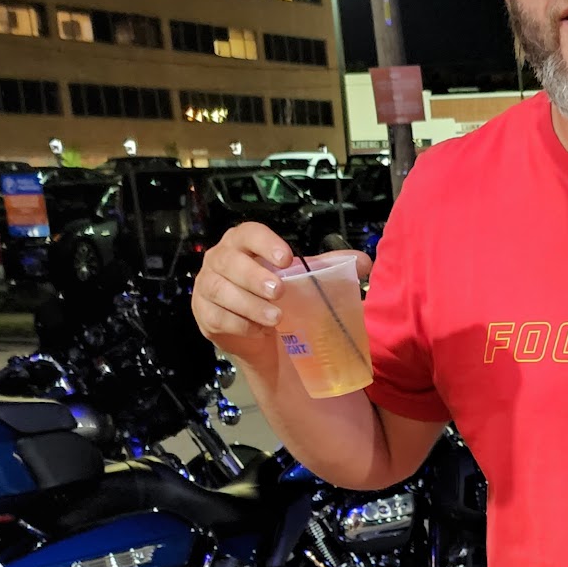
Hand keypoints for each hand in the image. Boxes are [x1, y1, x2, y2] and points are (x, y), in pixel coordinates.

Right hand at [190, 223, 369, 372]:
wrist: (259, 333)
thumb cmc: (279, 297)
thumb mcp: (303, 280)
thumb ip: (329, 267)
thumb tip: (363, 261)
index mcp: (242, 244)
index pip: (248, 233)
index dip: (265, 243)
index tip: (286, 258)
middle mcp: (219, 260)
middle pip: (230, 262)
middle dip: (254, 277)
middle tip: (280, 292)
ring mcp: (207, 286)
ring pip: (222, 291)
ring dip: (249, 305)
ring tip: (275, 319)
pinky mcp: (204, 313)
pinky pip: (218, 317)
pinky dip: (240, 324)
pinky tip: (258, 331)